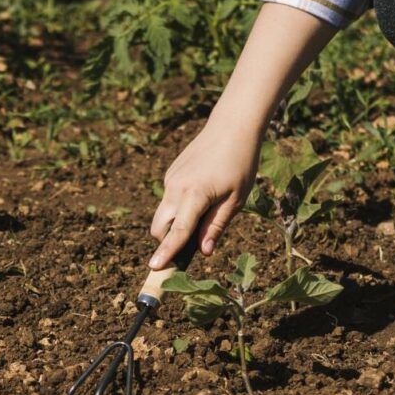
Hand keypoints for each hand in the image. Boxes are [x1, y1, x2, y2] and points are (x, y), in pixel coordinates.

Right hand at [148, 124, 257, 269]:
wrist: (231, 127)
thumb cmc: (240, 164)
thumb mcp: (235, 200)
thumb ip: (216, 226)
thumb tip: (203, 252)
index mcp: (194, 195)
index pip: (178, 231)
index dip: (167, 252)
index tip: (155, 268)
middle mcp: (176, 187)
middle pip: (160, 227)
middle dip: (167, 242)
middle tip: (190, 247)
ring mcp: (171, 179)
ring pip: (164, 213)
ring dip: (175, 224)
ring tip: (207, 214)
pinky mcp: (172, 173)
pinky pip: (170, 199)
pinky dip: (180, 208)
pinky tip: (205, 194)